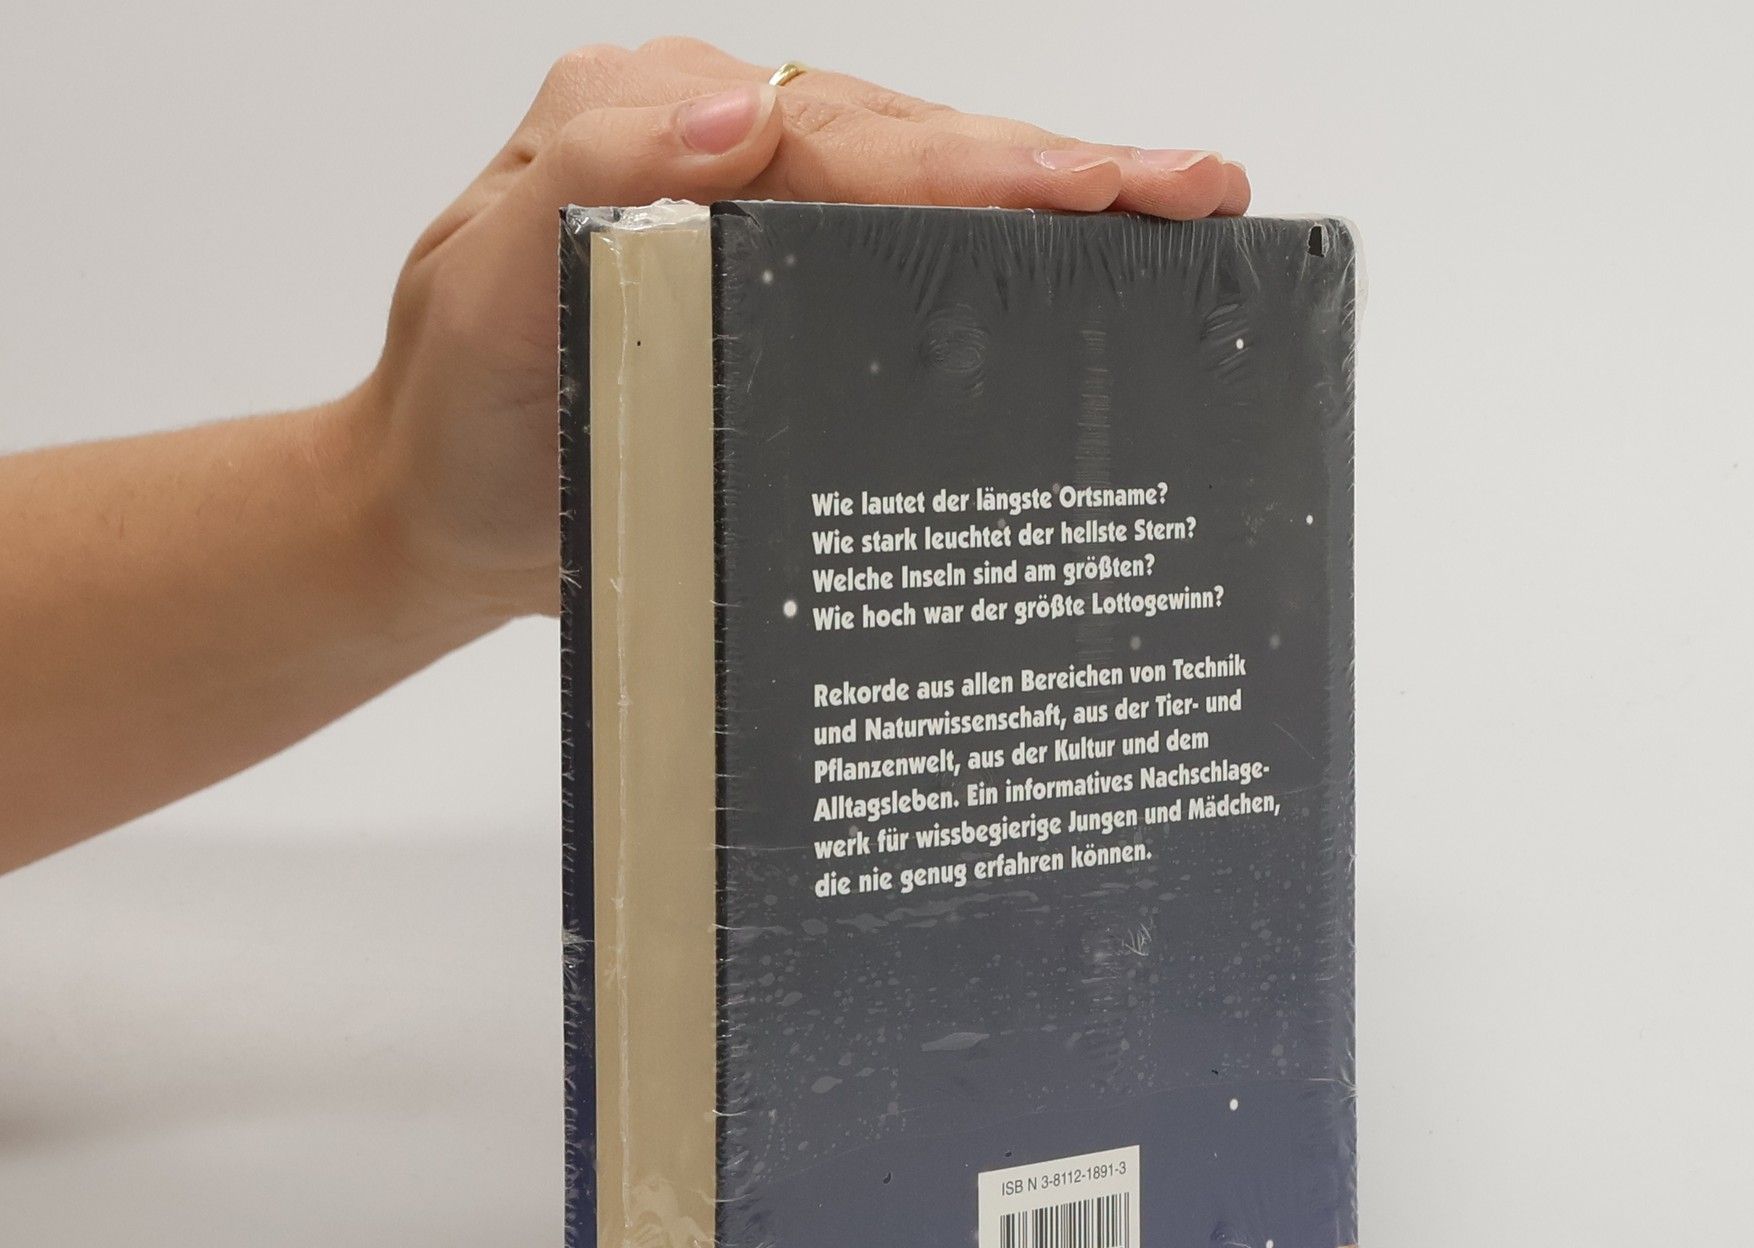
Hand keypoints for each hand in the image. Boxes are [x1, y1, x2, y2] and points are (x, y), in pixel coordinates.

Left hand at [351, 38, 1252, 626]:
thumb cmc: (458, 404)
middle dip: (1067, 168)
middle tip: (1199, 185)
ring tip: (1181, 214)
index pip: (850, 136)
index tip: (1097, 183)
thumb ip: (598, 172)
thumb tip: (744, 112)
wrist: (440, 514)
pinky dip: (1002, 276)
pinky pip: (906, 282)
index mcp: (669, 128)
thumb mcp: (485, 273)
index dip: (982, 161)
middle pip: (921, 152)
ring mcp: (771, 243)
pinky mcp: (791, 321)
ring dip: (1059, 210)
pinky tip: (1084, 285)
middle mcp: (735, 166)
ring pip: (932, 206)